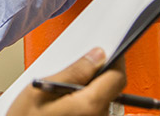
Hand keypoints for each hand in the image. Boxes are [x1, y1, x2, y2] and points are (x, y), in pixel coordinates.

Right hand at [7, 47, 126, 115]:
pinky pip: (93, 111)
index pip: (117, 77)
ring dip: (90, 89)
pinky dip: (84, 101)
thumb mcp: (42, 89)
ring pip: (102, 100)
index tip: (107, 49)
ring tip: (66, 86)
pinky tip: (66, 100)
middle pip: (111, 89)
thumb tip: (97, 55)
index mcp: (90, 105)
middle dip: (99, 74)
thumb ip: (74, 70)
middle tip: (80, 65)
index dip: (115, 59)